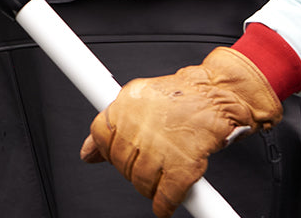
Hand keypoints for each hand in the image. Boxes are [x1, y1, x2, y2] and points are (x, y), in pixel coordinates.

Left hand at [80, 47, 281, 217]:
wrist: (213, 95)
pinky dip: (164, 206)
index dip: (108, 149)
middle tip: (145, 164)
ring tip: (158, 179)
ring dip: (148, 187)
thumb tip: (87, 153)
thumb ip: (110, 123)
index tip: (119, 154)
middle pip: (121, 164)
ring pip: (141, 183)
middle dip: (131, 169)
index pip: (100, 137)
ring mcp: (160, 149)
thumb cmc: (178, 95)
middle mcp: (138, 128)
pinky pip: (165, 197)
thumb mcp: (137, 97)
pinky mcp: (182, 167)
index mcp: (125, 107)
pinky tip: (166, 203)